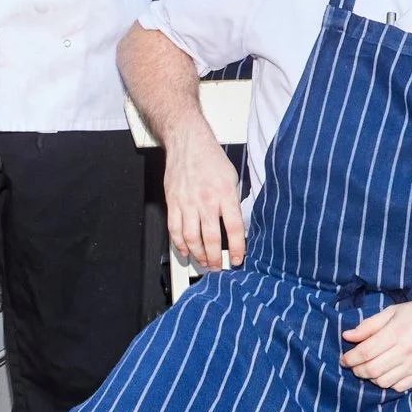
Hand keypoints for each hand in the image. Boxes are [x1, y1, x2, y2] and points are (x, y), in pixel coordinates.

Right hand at [165, 123, 245, 270]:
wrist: (188, 143)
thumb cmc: (212, 159)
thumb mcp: (233, 178)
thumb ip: (234, 201)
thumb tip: (237, 224)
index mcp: (225, 194)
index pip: (234, 227)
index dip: (237, 247)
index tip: (238, 259)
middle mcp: (206, 200)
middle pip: (211, 237)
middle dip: (215, 257)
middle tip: (218, 267)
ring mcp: (187, 203)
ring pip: (191, 237)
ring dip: (198, 254)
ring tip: (203, 263)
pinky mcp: (173, 203)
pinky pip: (174, 229)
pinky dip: (179, 244)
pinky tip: (185, 251)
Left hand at [340, 292, 411, 391]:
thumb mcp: (393, 311)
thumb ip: (369, 325)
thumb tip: (347, 336)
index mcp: (396, 332)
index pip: (364, 353)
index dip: (349, 358)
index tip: (344, 358)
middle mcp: (405, 351)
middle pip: (370, 370)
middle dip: (356, 370)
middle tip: (353, 364)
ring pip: (382, 382)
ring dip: (370, 377)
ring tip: (370, 367)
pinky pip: (398, 387)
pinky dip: (387, 383)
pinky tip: (386, 373)